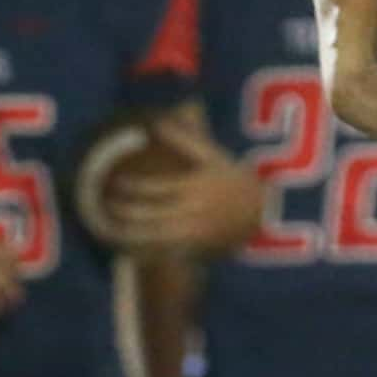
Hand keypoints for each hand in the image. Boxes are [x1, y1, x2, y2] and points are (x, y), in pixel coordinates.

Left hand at [103, 117, 265, 255]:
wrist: (268, 215)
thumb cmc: (238, 181)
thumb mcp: (215, 157)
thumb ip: (185, 140)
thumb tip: (158, 122)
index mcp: (194, 188)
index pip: (156, 188)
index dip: (133, 186)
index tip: (117, 183)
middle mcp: (192, 212)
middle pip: (151, 214)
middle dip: (126, 211)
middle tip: (108, 206)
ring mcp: (195, 234)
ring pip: (155, 238)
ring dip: (130, 235)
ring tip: (109, 231)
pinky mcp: (199, 250)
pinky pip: (167, 255)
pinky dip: (145, 255)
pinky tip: (128, 252)